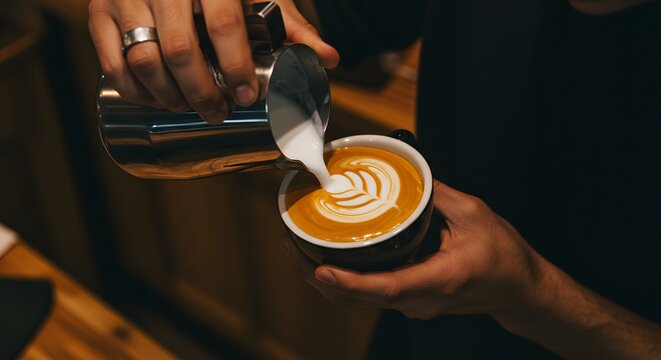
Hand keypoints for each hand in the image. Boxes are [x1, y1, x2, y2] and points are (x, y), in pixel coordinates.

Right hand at [88, 0, 338, 123]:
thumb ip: (290, 25)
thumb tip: (330, 59)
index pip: (224, 24)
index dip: (236, 66)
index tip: (246, 95)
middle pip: (179, 49)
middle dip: (201, 92)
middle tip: (217, 112)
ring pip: (142, 57)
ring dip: (166, 96)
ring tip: (188, 109)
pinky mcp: (100, 10)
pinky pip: (110, 59)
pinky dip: (131, 88)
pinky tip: (152, 100)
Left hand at [287, 180, 550, 320]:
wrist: (519, 289)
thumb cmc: (503, 256)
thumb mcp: (474, 214)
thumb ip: (437, 193)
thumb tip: (405, 169)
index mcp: (439, 278)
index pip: (386, 287)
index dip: (349, 281)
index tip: (318, 268)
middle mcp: (420, 299)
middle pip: (359, 297)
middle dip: (319, 275)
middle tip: (290, 244)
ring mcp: (412, 305)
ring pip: (359, 299)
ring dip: (325, 279)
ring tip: (298, 249)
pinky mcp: (409, 300)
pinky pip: (369, 294)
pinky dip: (343, 279)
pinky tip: (327, 256)